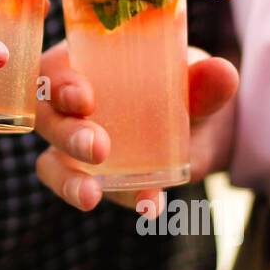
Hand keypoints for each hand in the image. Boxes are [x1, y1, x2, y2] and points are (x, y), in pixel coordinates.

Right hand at [34, 41, 237, 214]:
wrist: (204, 125)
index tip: (83, 99)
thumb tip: (222, 72)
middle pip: (46, 120)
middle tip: (97, 146)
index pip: (50, 71)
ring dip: (69, 181)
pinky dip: (125, 200)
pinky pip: (98, 193)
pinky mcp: (98, 181)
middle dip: (66, 134)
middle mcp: (68, 108)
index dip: (58, 85)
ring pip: (53, 165)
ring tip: (91, 195)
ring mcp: (75, 149)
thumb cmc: (180, 83)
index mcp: (81, 65)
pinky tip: (149, 204)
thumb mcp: (192, 78)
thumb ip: (201, 79)